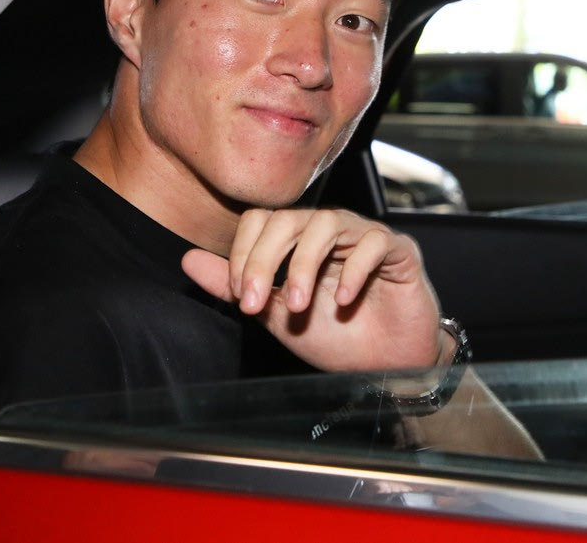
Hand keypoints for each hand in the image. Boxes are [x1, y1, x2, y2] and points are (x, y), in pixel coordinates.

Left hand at [182, 208, 445, 371]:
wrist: (385, 368)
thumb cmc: (336, 338)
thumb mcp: (275, 315)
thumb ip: (237, 286)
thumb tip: (188, 260)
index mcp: (297, 240)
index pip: (261, 221)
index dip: (244, 253)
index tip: (239, 297)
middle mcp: (328, 230)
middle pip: (287, 219)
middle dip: (263, 260)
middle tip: (254, 302)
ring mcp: (363, 235)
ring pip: (325, 223)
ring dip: (303, 264)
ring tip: (297, 306)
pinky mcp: (398, 250)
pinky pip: (373, 241)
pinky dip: (353, 269)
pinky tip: (341, 300)